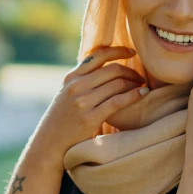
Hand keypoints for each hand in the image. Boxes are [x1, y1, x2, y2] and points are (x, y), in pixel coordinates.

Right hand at [30, 45, 147, 166]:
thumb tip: (106, 66)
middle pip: (112, 70)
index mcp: (71, 77)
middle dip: (131, 72)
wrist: (49, 143)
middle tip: (141, 78)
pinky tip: (143, 94)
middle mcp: (76, 86)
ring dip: (135, 84)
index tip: (132, 52)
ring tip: (142, 87)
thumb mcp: (67, 93)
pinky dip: (134, 95)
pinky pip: (118, 101)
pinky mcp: (90, 117)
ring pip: (118, 84)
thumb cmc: (62, 119)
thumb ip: (82, 80)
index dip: (118, 51)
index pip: (98, 55)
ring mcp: (83, 101)